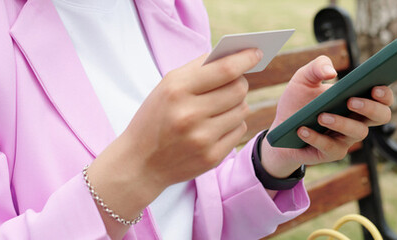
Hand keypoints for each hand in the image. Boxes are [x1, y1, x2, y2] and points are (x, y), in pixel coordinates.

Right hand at [86, 49, 260, 237]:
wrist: (140, 163)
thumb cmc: (156, 117)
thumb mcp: (166, 87)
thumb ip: (197, 69)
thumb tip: (233, 55)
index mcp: (177, 90)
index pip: (224, 70)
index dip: (245, 59)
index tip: (257, 52)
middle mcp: (190, 114)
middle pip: (238, 89)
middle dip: (239, 83)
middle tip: (231, 83)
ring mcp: (202, 138)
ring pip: (243, 109)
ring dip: (236, 104)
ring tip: (219, 107)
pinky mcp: (211, 157)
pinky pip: (240, 130)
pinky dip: (233, 124)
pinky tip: (216, 126)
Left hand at [260, 56, 394, 177]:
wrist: (280, 127)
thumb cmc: (299, 100)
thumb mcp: (304, 78)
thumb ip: (318, 66)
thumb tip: (331, 72)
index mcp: (358, 100)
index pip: (383, 98)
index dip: (385, 94)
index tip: (375, 87)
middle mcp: (358, 120)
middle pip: (381, 116)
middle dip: (371, 108)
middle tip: (351, 100)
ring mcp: (347, 138)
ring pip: (358, 133)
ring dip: (341, 123)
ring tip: (321, 115)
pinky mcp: (331, 153)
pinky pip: (330, 148)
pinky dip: (316, 138)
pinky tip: (302, 130)